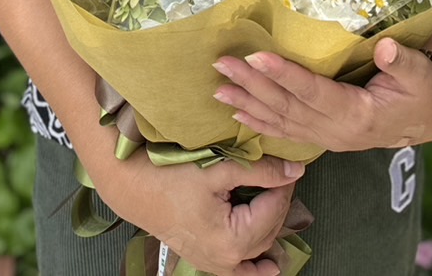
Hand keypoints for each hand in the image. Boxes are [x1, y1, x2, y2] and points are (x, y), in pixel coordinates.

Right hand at [96, 148, 303, 275]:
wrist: (137, 191)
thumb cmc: (173, 178)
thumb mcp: (219, 170)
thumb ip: (261, 171)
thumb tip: (295, 170)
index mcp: (232, 239)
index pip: (274, 209)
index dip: (284, 185)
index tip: (288, 166)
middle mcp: (227, 259)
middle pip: (269, 229)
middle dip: (277, 200)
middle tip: (281, 175)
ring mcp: (217, 265)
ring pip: (258, 245)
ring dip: (269, 223)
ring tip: (275, 197)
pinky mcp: (208, 262)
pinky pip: (240, 271)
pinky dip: (256, 268)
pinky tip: (270, 268)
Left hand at [211, 39, 431, 152]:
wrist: (427, 119)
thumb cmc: (423, 91)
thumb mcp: (421, 75)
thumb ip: (403, 63)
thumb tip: (386, 49)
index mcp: (357, 114)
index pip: (313, 92)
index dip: (284, 75)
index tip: (256, 56)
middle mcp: (336, 131)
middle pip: (288, 107)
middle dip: (253, 85)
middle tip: (224, 64)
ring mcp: (327, 137)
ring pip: (281, 122)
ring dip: (248, 104)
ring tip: (218, 88)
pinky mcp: (322, 136)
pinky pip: (285, 132)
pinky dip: (259, 123)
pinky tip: (237, 113)